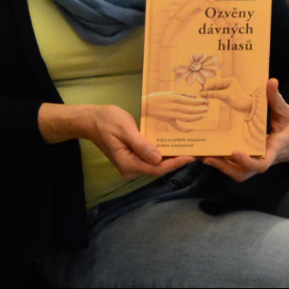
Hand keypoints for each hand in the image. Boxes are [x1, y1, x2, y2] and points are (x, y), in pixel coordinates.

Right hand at [39, 102, 193, 180]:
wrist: (91, 120)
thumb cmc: (107, 121)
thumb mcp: (125, 130)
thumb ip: (141, 145)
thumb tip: (158, 158)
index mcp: (128, 163)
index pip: (157, 168)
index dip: (176, 163)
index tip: (192, 156)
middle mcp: (130, 169)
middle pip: (158, 168)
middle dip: (177, 160)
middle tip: (197, 151)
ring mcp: (132, 165)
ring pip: (156, 164)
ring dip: (171, 157)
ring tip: (190, 148)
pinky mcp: (133, 158)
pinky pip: (151, 158)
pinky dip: (163, 153)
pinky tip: (175, 145)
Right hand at [141, 91, 208, 130]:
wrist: (144, 106)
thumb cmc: (157, 97)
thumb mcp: (170, 93)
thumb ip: (183, 95)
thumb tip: (195, 97)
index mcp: (175, 98)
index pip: (191, 101)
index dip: (200, 102)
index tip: (206, 102)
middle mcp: (174, 107)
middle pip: (191, 110)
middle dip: (201, 109)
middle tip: (207, 108)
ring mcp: (172, 115)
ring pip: (188, 118)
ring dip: (197, 117)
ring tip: (203, 115)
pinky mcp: (168, 121)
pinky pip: (179, 127)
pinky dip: (186, 129)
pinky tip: (192, 128)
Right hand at [195, 75, 262, 115]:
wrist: (248, 107)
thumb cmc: (239, 100)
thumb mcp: (225, 96)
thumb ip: (213, 94)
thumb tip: (202, 93)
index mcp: (229, 80)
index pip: (215, 83)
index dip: (207, 88)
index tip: (199, 92)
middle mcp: (228, 83)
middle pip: (215, 87)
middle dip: (207, 91)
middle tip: (199, 95)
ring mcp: (228, 89)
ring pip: (216, 91)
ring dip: (210, 94)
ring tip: (201, 97)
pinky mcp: (227, 95)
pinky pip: (218, 94)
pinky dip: (213, 96)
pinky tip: (207, 99)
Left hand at [201, 78, 288, 181]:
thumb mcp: (288, 112)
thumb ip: (277, 98)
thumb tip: (271, 81)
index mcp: (275, 148)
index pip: (262, 164)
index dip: (248, 161)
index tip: (235, 152)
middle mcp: (265, 158)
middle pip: (245, 173)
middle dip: (226, 168)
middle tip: (209, 157)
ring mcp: (259, 160)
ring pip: (240, 173)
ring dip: (222, 167)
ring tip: (204, 156)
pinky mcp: (254, 158)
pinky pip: (238, 166)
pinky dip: (224, 162)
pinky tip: (210, 152)